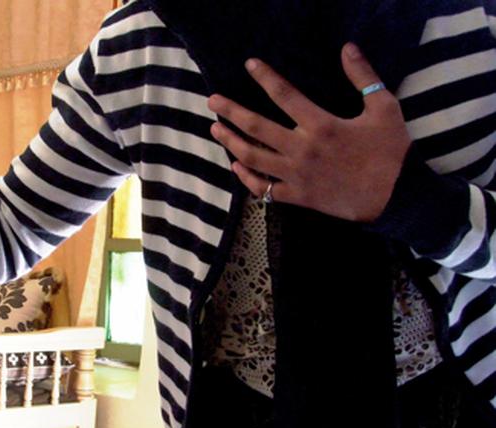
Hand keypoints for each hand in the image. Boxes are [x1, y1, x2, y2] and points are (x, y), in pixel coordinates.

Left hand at [207, 43, 411, 222]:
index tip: (249, 65)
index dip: (265, 77)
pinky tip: (236, 165)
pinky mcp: (298, 197)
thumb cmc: (391, 151)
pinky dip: (247, 178)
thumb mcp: (384, 108)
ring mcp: (297, 175)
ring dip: (231, 142)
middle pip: (257, 127)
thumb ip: (363, 76)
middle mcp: (302, 149)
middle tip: (213, 101)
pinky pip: (264, 189)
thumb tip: (347, 48)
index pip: (285, 95)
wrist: (397, 196)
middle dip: (231, 112)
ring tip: (215, 129)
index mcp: (322, 125)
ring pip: (253, 158)